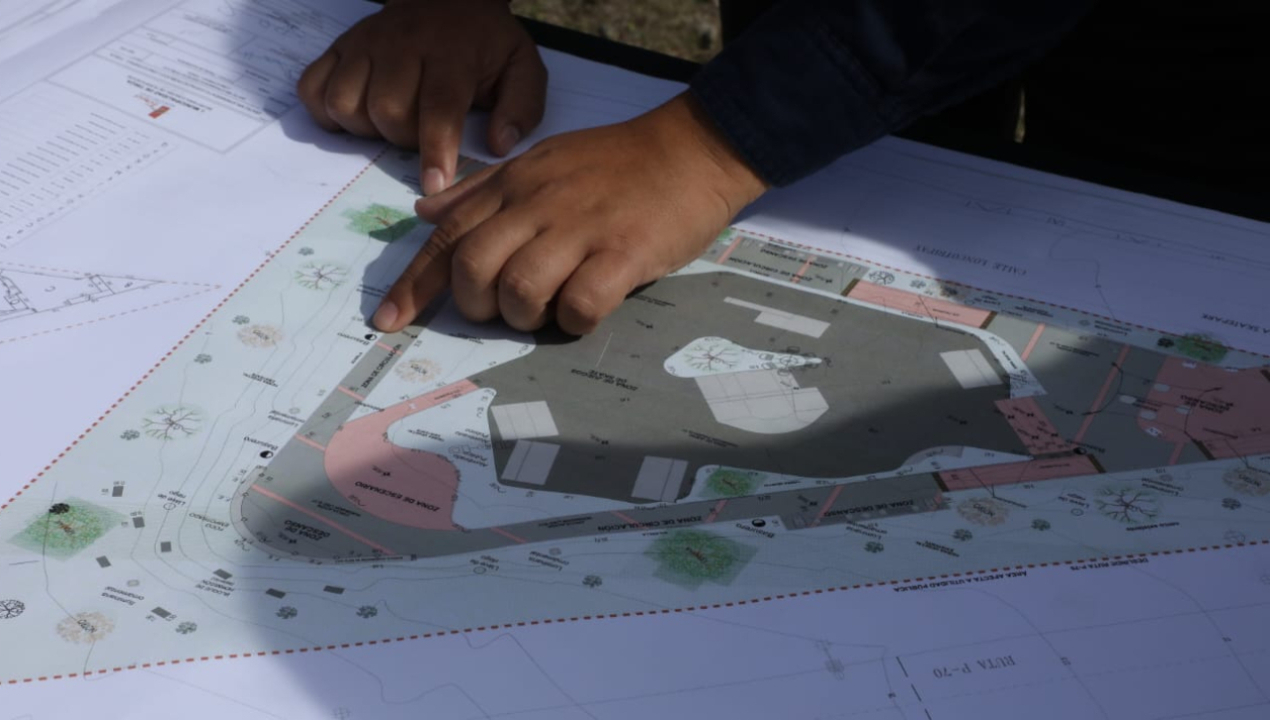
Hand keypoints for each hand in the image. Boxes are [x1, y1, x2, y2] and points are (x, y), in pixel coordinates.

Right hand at [297, 0, 545, 193]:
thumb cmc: (485, 43)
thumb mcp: (521, 66)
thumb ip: (521, 107)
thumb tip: (499, 144)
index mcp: (451, 52)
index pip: (439, 106)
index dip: (434, 150)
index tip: (434, 185)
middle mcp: (402, 44)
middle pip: (386, 112)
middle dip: (403, 139)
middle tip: (421, 133)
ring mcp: (365, 43)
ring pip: (344, 103)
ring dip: (365, 128)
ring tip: (390, 122)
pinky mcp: (339, 46)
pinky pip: (312, 88)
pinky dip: (327, 111)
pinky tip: (357, 112)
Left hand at [371, 92, 768, 335]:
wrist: (692, 149)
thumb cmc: (616, 163)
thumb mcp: (541, 161)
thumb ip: (482, 189)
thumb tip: (425, 210)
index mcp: (514, 184)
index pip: (448, 237)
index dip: (414, 284)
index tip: (389, 321)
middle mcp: (538, 204)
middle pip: (473, 269)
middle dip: (478, 304)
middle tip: (504, 310)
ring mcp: (581, 228)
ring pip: (520, 291)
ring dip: (526, 315)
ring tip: (551, 307)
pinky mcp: (624, 253)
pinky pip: (580, 305)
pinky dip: (576, 320)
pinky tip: (589, 308)